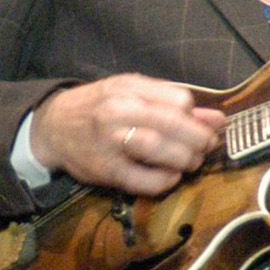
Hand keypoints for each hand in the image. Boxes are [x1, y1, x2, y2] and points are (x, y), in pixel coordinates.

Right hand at [29, 73, 223, 196]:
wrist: (52, 127)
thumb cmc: (97, 107)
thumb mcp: (130, 93)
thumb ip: (171, 103)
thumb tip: (217, 119)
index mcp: (128, 88)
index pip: (179, 100)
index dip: (195, 115)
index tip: (197, 124)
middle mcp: (118, 111)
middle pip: (173, 124)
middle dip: (199, 140)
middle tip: (206, 147)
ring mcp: (110, 142)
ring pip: (159, 150)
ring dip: (186, 160)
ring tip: (191, 162)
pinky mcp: (106, 170)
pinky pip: (144, 180)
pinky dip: (165, 181)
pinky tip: (171, 177)